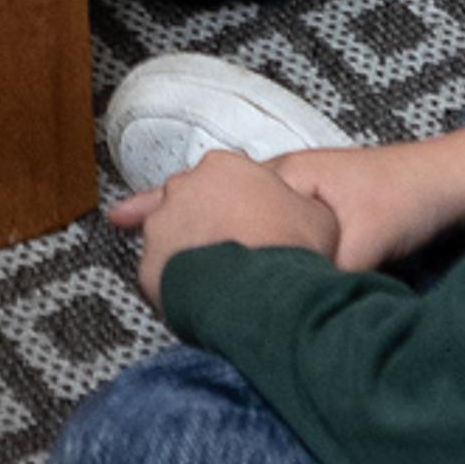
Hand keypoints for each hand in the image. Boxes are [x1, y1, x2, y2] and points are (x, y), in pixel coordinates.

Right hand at [114, 122, 464, 283]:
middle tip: (119, 229)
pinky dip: (233, 232)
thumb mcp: (363, 240)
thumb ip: (323, 272)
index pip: (208, 190)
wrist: (452, 183)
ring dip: (199, 222)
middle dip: (166, 211)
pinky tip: (233, 258)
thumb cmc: (407, 199)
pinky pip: (261, 221)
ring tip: (162, 248)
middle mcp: (283, 180)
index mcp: (282, 177)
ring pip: (233, 206)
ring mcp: (301, 194)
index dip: (162, 206)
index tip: (117, 222)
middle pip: (210, 192)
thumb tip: (286, 306)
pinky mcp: (322, 215)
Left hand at [120, 144, 343, 306]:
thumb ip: (295, 203)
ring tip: (217, 275)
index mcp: (224, 167)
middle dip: (207, 221)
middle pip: (190, 200)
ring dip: (187, 251)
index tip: (244, 216)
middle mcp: (184, 189)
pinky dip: (174, 283)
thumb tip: (300, 212)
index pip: (223, 174)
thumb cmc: (288, 253)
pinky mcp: (148, 265)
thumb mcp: (316, 214)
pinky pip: (158, 273)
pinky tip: (199, 295)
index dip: (237, 199)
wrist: (263, 296)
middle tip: (232, 245)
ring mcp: (160, 226)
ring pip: (169, 235)